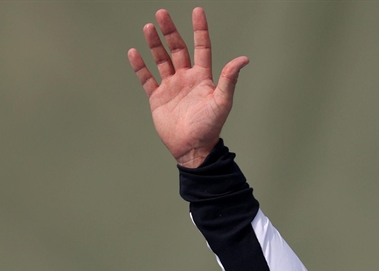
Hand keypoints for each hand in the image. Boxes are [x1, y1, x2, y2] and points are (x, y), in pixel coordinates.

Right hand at [127, 8, 248, 166]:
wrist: (193, 148)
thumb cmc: (210, 127)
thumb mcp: (222, 101)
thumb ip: (229, 79)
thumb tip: (243, 59)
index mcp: (202, 78)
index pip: (201, 47)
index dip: (200, 30)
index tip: (197, 11)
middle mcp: (186, 79)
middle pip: (177, 49)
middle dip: (170, 31)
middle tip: (161, 13)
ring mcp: (171, 87)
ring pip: (161, 60)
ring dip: (155, 44)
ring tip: (148, 27)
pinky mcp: (157, 98)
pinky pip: (147, 78)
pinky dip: (140, 66)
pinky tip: (134, 52)